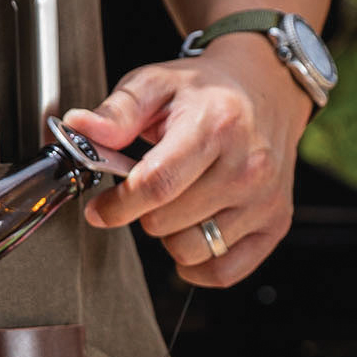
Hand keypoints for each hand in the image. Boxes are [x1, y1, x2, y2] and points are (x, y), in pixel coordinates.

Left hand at [64, 37, 311, 284]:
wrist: (265, 89)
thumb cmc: (206, 91)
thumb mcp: (156, 84)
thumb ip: (116, 112)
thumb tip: (79, 128)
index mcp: (216, 127)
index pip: (156, 185)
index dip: (117, 205)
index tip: (100, 209)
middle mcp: (248, 167)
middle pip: (166, 223)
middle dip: (143, 211)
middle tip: (150, 189)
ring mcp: (265, 199)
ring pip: (190, 251)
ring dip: (171, 235)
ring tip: (177, 203)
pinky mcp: (276, 223)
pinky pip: (223, 272)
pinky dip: (198, 264)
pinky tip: (192, 232)